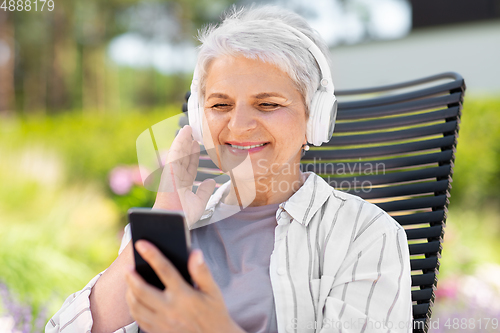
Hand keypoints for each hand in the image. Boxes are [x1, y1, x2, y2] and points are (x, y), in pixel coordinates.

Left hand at [125, 240, 243, 332]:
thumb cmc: (214, 312)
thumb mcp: (213, 291)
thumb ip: (202, 272)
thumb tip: (195, 253)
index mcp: (185, 295)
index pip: (165, 270)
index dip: (152, 254)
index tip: (141, 243)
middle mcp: (171, 309)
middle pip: (142, 290)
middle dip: (131, 277)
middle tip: (127, 268)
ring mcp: (162, 323)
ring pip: (136, 306)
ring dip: (129, 292)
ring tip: (129, 282)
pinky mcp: (158, 332)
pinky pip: (138, 319)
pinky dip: (133, 307)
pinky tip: (134, 299)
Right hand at [153, 125, 214, 225]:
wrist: (176, 219)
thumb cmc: (184, 214)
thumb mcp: (200, 202)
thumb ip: (205, 191)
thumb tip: (210, 181)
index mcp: (182, 185)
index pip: (189, 167)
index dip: (193, 157)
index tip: (196, 146)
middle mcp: (176, 177)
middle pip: (183, 158)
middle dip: (188, 146)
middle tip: (193, 134)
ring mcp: (173, 172)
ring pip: (179, 153)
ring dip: (184, 140)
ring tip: (189, 129)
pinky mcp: (170, 168)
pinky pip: (175, 152)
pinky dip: (180, 141)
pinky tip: (184, 133)